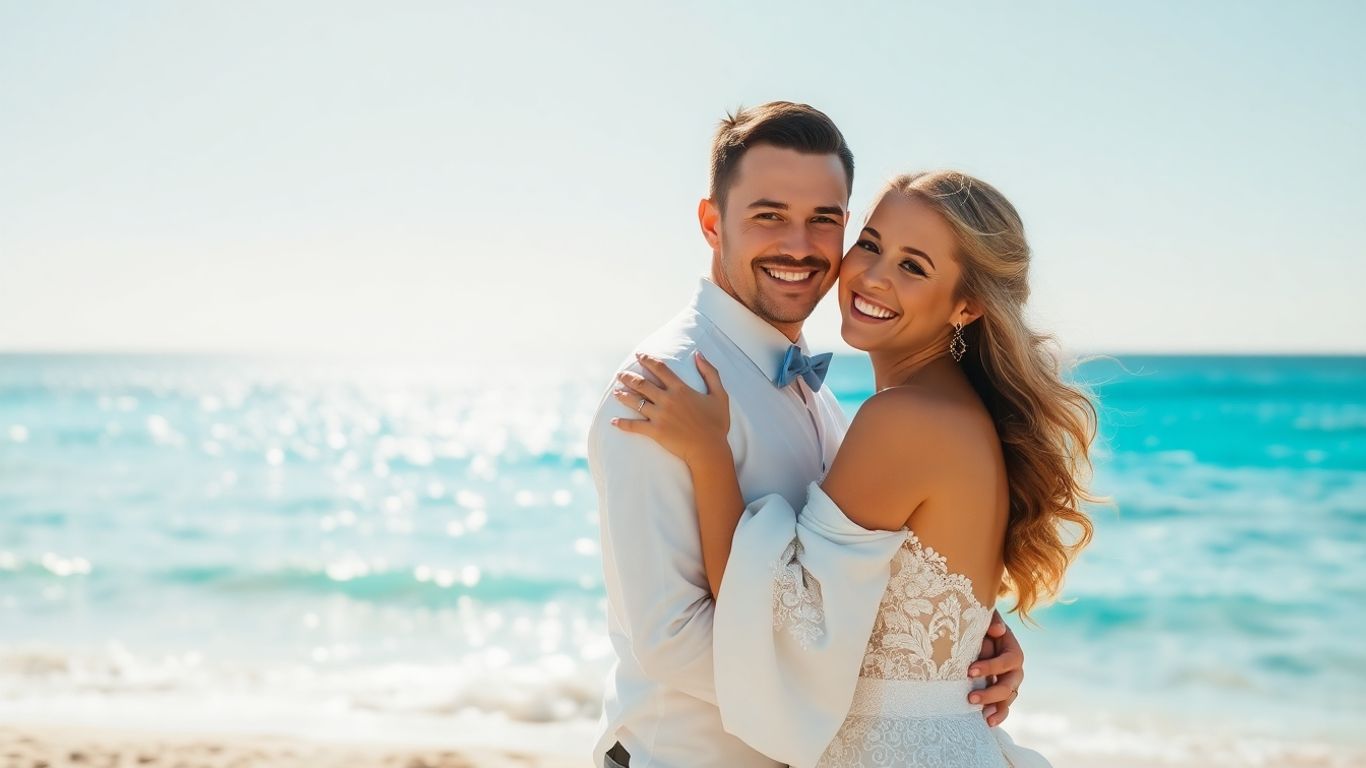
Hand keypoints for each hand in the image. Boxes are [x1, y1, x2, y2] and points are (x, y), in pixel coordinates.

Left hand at [611, 352, 729, 466]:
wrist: (709, 449)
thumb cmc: (717, 423)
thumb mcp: (720, 395)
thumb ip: (710, 373)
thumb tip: (698, 354)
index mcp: (681, 389)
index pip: (660, 369)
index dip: (648, 360)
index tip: (639, 355)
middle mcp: (667, 400)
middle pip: (642, 383)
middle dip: (629, 377)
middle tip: (621, 374)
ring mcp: (660, 416)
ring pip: (636, 402)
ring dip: (623, 395)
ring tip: (615, 392)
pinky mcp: (655, 431)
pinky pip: (634, 426)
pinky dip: (623, 424)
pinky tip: (613, 421)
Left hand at [967, 610, 1022, 726]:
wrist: (979, 637)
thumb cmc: (981, 627)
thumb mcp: (986, 619)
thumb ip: (992, 621)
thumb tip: (998, 630)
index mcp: (1012, 650)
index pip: (1007, 661)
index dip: (991, 667)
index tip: (970, 671)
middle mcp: (1015, 670)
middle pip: (1009, 685)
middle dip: (991, 693)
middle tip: (970, 698)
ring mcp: (1010, 683)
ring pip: (1007, 699)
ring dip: (994, 708)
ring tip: (981, 716)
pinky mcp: (1002, 694)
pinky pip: (1004, 707)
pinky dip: (998, 715)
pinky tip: (988, 723)